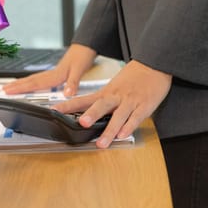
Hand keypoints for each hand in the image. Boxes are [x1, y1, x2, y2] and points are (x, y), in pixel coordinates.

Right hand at [2, 44, 96, 95]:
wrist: (87, 45)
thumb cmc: (83, 56)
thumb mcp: (80, 69)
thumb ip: (73, 82)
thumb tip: (67, 94)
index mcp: (56, 74)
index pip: (36, 83)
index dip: (21, 88)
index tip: (8, 91)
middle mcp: (52, 73)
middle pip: (31, 80)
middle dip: (16, 85)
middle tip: (2, 90)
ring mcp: (53, 72)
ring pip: (34, 78)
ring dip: (22, 83)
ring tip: (10, 87)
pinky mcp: (57, 72)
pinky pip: (41, 78)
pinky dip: (32, 82)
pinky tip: (30, 84)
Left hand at [51, 60, 171, 148]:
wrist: (153, 65)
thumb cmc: (132, 78)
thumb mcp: (113, 86)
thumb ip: (101, 101)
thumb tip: (84, 115)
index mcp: (106, 92)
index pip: (83, 99)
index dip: (68, 106)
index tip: (54, 111)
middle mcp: (116, 96)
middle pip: (102, 105)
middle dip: (92, 114)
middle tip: (82, 123)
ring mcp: (130, 101)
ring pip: (119, 115)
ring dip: (110, 129)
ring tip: (102, 142)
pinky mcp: (144, 106)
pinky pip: (136, 118)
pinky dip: (129, 127)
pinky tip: (123, 135)